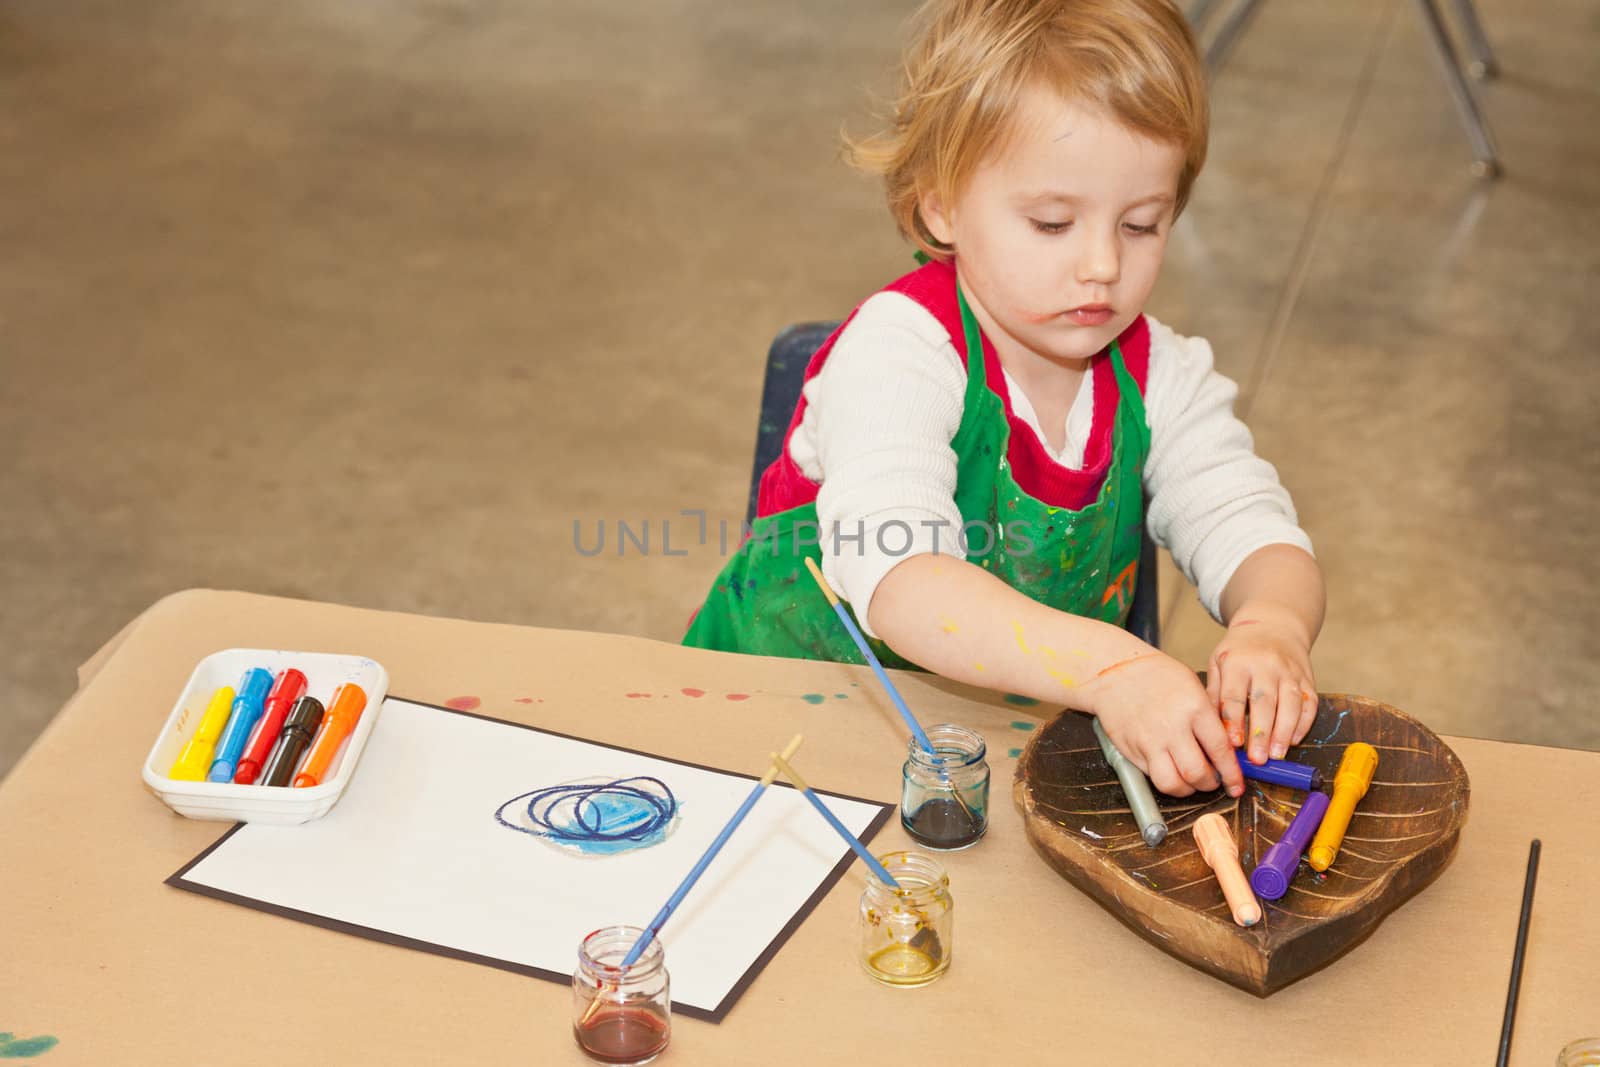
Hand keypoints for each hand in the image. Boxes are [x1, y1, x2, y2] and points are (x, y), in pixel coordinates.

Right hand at [1086, 651, 1244, 797]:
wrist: (1116, 672)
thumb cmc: (1156, 676)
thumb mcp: (1194, 687)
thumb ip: (1210, 718)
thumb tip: (1227, 748)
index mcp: (1193, 708)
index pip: (1220, 751)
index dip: (1231, 774)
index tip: (1236, 784)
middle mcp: (1171, 728)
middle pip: (1197, 774)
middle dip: (1211, 784)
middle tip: (1214, 780)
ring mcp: (1148, 742)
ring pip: (1172, 784)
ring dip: (1187, 789)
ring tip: (1191, 780)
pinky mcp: (1131, 752)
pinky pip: (1152, 777)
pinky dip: (1166, 779)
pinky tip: (1171, 768)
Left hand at [1207, 608, 1317, 764]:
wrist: (1273, 625)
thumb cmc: (1239, 650)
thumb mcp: (1218, 662)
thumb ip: (1215, 693)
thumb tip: (1211, 728)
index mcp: (1238, 662)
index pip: (1235, 694)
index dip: (1234, 720)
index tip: (1232, 744)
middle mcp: (1266, 665)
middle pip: (1265, 702)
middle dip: (1261, 733)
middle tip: (1257, 759)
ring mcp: (1290, 672)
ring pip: (1290, 704)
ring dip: (1284, 732)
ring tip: (1276, 756)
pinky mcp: (1307, 678)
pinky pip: (1308, 703)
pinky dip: (1303, 724)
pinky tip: (1293, 741)